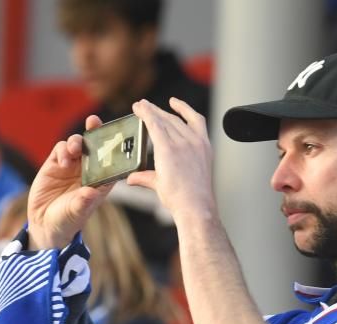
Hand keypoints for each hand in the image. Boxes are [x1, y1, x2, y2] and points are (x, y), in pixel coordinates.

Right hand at [26, 116, 115, 249]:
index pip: (112, 161)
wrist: (44, 223)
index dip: (115, 147)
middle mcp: (88, 171)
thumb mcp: (76, 213)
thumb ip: (83, 202)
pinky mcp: (55, 163)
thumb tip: (91, 192)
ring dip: (77, 141)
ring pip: (78, 144)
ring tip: (75, 148)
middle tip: (94, 122)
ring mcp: (72, 165)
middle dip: (96, 132)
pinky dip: (63, 150)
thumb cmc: (67, 220)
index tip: (118, 136)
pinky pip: (61, 149)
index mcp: (100, 181)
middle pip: (95, 146)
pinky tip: (63, 161)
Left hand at [128, 98, 216, 220]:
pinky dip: (146, 114)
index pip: (195, 120)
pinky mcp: (168, 148)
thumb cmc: (189, 200)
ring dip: (150, 111)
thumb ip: (149, 177)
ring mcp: (183, 143)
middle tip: (146, 105)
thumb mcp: (175, 182)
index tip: (174, 103)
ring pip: (164, 120)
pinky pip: (155, 125)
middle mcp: (195, 141)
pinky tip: (139, 109)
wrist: (195, 206)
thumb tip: (131, 178)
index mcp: (204, 147)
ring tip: (139, 106)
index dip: (183, 109)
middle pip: (175, 119)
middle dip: (160, 111)